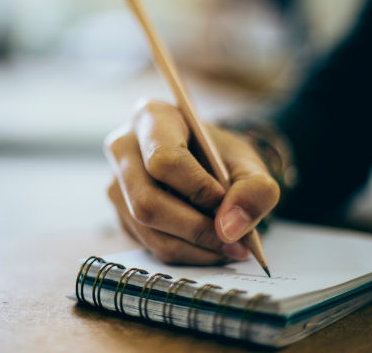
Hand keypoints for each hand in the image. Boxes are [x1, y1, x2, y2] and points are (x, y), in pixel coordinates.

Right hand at [104, 100, 279, 264]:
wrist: (206, 164)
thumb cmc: (221, 157)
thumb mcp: (248, 162)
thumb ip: (254, 189)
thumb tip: (230, 228)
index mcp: (153, 118)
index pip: (164, 160)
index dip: (197, 188)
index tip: (224, 201)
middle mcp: (124, 149)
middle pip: (147, 202)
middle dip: (196, 229)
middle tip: (235, 243)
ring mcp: (116, 184)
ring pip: (147, 229)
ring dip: (194, 248)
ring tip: (230, 247)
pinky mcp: (120, 214)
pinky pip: (149, 244)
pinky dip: (186, 253)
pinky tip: (210, 246)